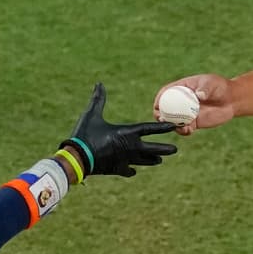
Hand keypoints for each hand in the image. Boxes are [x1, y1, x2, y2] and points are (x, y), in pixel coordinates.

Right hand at [62, 83, 176, 177]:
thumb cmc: (85, 134)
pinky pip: (129, 170)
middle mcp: (130, 147)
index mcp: (127, 132)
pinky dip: (131, 169)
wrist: (77, 159)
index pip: (149, 129)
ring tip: (159, 160)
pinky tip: (134, 170)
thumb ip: (98, 99)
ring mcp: (125, 160)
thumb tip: (99, 83)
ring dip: (152, 160)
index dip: (162, 127)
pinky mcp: (117, 170)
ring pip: (144, 161)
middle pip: (153, 149)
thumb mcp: (91, 114)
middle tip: (175, 150)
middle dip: (165, 149)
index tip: (174, 126)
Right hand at [152, 74, 231, 134]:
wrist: (231, 100)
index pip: (165, 92)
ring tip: (178, 126)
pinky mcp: (194, 122)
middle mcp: (181, 101)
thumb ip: (205, 88)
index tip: (157, 105)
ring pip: (173, 120)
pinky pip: (184, 128)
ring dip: (171, 125)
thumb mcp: (212, 83)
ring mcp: (186, 113)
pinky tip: (188, 130)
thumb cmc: (219, 86)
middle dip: (160, 115)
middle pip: (165, 108)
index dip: (159, 98)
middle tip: (162, 119)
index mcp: (181, 88)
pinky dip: (183, 131)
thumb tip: (199, 95)